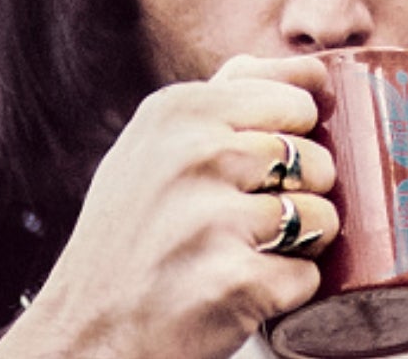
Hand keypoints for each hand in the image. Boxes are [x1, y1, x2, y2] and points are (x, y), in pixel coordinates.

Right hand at [0, 55, 339, 358]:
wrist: (86, 333)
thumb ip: (224, 100)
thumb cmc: (131, 235)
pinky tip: (244, 290)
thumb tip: (316, 74)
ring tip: (251, 253)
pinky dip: (288, 291)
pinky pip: (308, 276)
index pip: (299, 97)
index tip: (266, 163)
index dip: (298, 135)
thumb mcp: (154, 144)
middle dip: (304, 193)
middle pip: (315, 159)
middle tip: (251, 220)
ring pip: (322, 216)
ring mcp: (213, 218)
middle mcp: (195, 154)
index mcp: (180, 109)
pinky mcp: (234, 281)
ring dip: (302, 244)